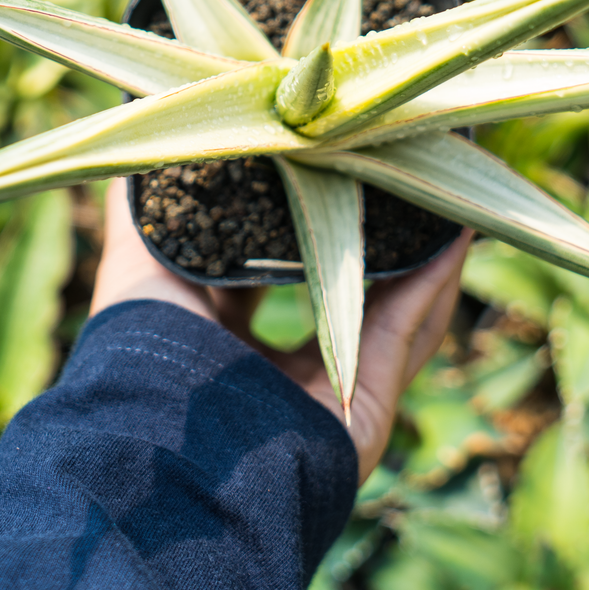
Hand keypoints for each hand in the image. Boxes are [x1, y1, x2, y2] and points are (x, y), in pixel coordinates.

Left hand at [91, 179, 471, 482]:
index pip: (264, 269)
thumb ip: (138, 212)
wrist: (170, 451)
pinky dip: (434, 283)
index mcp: (220, 341)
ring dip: (414, 253)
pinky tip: (453, 230)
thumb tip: (142, 138)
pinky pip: (409, 334)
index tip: (311, 165)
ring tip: (435, 191)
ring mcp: (325, 394)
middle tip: (385, 172)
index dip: (290, 218)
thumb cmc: (144, 355)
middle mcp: (274, 371)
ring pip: (386, 311)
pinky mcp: (368, 410)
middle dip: (362, 233)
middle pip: (335, 289)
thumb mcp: (135, 270)